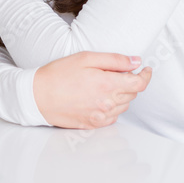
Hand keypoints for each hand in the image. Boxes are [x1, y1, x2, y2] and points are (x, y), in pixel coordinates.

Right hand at [33, 52, 152, 128]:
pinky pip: (112, 117)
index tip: (145, 69)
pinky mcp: (92, 124)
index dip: (146, 76)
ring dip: (121, 95)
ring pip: (123, 106)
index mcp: (108, 85)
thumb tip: (135, 62)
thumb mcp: (86, 58)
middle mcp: (107, 104)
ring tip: (105, 84)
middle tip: (118, 72)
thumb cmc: (58, 74)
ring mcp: (100, 117)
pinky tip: (99, 97)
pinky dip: (112, 107)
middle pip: (132, 94)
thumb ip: (114, 60)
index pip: (139, 84)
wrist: (37, 96)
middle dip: (130, 82)